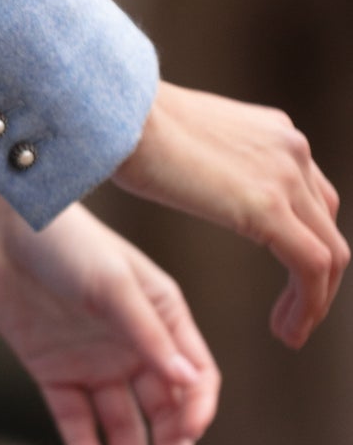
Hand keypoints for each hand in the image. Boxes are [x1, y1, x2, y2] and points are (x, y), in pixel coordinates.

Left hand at [0, 190, 219, 444]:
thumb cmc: (64, 240)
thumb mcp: (112, 284)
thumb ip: (149, 335)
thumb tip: (191, 384)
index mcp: (161, 315)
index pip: (195, 375)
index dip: (197, 407)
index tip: (189, 431)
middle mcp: (131, 344)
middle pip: (163, 407)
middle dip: (170, 443)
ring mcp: (92, 359)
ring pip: (121, 421)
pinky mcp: (52, 370)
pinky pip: (74, 416)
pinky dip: (84, 442)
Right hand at [113, 80, 347, 346]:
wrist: (114, 113)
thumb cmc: (127, 125)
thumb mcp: (190, 141)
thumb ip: (216, 162)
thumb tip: (201, 182)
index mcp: (272, 131)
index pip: (311, 197)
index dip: (305, 243)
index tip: (284, 280)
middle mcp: (290, 148)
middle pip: (326, 227)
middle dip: (317, 278)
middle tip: (293, 314)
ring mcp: (285, 174)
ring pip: (329, 253)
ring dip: (316, 301)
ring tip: (289, 331)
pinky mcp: (268, 206)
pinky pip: (311, 268)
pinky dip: (308, 306)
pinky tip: (285, 329)